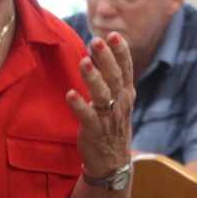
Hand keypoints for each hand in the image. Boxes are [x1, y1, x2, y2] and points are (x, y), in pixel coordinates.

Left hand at [66, 32, 135, 177]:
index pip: (126, 68)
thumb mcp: (119, 100)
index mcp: (126, 93)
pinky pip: (88, 118)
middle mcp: (120, 103)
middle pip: (114, 77)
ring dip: (93, 78)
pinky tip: (70, 95)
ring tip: (84, 62)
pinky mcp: (94, 132)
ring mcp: (108, 118)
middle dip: (106, 58)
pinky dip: (79, 106)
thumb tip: (101, 48)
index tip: (113, 34)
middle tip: (96, 41)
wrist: (112, 163)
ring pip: (102, 95)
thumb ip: (112, 77)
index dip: (120, 51)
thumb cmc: (112, 124)